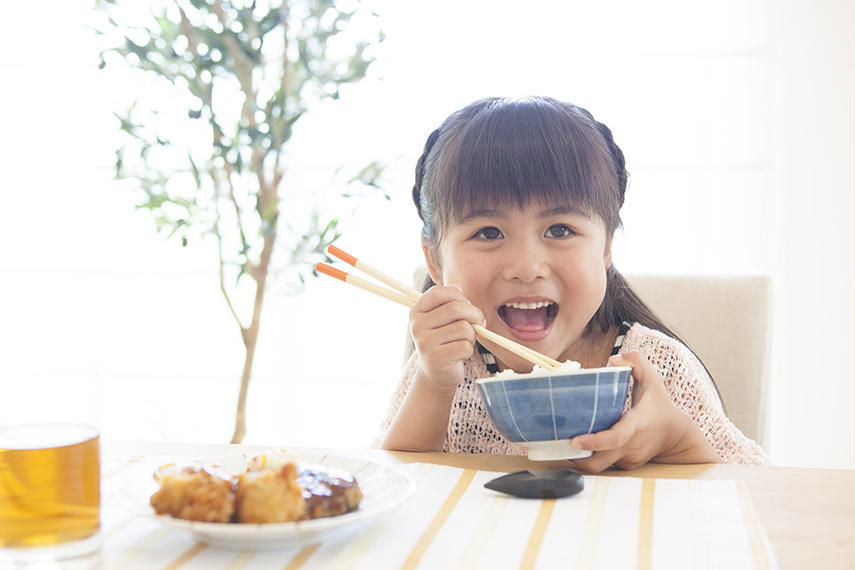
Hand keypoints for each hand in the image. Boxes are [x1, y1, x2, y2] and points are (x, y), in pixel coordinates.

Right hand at [409, 284, 485, 394]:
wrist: (436, 374)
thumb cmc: (444, 342)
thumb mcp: (441, 320)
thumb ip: (448, 302)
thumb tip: (457, 288)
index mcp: (417, 312)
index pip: (438, 292)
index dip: (458, 295)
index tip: (466, 304)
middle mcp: (417, 326)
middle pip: (455, 309)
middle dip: (474, 314)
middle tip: (480, 321)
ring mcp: (425, 343)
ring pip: (464, 328)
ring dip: (472, 335)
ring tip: (465, 341)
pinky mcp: (436, 359)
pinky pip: (465, 347)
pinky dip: (469, 350)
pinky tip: (460, 354)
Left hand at [566, 351, 718, 472]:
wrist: (678, 434)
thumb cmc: (660, 405)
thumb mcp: (653, 380)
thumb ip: (636, 362)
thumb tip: (613, 360)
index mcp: (636, 425)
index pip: (614, 439)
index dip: (593, 442)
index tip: (574, 441)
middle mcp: (631, 446)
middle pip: (599, 462)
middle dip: (575, 458)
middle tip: (555, 444)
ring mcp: (628, 459)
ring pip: (599, 466)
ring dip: (579, 459)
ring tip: (560, 445)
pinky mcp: (626, 465)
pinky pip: (604, 464)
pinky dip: (591, 457)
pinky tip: (578, 446)